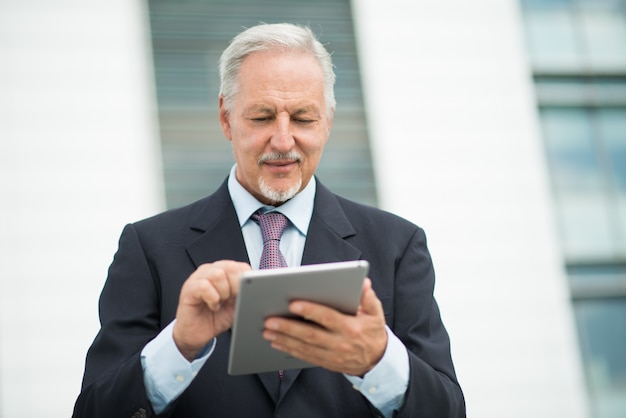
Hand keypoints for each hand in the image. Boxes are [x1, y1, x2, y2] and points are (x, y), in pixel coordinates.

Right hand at [173, 260, 250, 360]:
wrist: (197, 334)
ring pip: (218, 275)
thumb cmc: (216, 317)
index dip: (246, 281)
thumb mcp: (237, 305)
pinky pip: (204, 286)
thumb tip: (258, 289)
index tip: (244, 294)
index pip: (241, 266)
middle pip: (230, 267)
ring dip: (224, 292)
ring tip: (221, 302)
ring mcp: (198, 278)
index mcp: (224, 271)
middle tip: (231, 299)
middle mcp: (211, 270)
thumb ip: (246, 293)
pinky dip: (213, 298)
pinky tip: (213, 306)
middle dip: (236, 286)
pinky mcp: (189, 288)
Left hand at [262, 278, 387, 375]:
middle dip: (288, 327)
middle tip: (270, 320)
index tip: (293, 304)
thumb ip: (368, 297)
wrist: (377, 360)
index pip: (327, 318)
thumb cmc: (373, 332)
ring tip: (267, 331)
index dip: (310, 310)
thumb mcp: (375, 313)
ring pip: (304, 347)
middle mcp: (339, 343)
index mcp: (350, 328)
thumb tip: (363, 283)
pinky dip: (289, 349)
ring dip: (283, 339)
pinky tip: (277, 342)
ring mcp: (331, 355)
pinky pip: (304, 356)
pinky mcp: (326, 362)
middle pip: (310, 334)